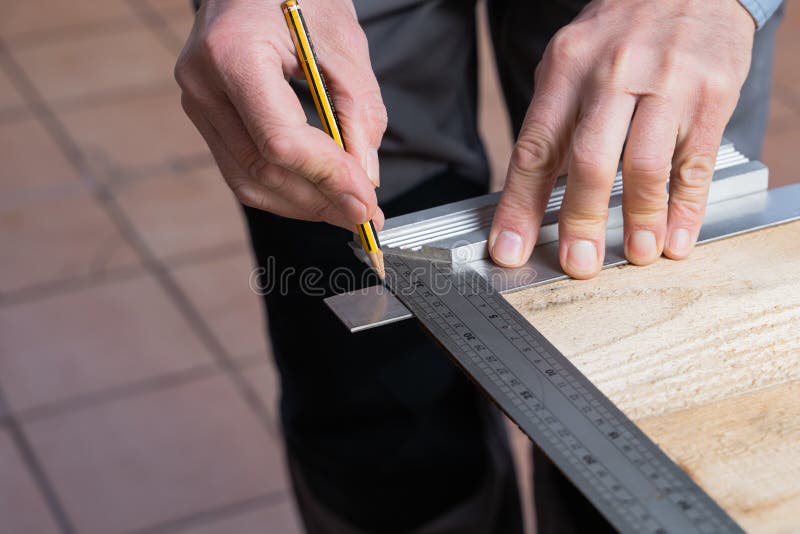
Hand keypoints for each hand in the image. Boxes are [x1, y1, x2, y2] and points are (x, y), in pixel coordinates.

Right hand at [175, 0, 385, 229]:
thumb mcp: (344, 42)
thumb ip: (358, 111)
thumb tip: (364, 178)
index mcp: (233, 53)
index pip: (279, 140)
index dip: (327, 177)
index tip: (367, 201)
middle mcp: (202, 83)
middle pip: (262, 170)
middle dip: (321, 200)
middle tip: (366, 216)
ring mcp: (197, 102)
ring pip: (248, 182)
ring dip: (303, 205)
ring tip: (346, 211)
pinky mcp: (205, 116)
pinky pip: (241, 170)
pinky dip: (283, 190)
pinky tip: (317, 194)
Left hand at [489, 0, 754, 277]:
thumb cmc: (618, 34)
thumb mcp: (571, 64)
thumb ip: (554, 123)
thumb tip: (532, 196)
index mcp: (566, 70)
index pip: (535, 148)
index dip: (519, 206)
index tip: (510, 248)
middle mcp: (613, 74)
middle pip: (590, 160)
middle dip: (581, 220)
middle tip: (578, 263)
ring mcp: (666, 84)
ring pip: (646, 164)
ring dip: (638, 219)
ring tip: (633, 254)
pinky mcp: (711, 95)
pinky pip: (695, 163)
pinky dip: (685, 209)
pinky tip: (675, 237)